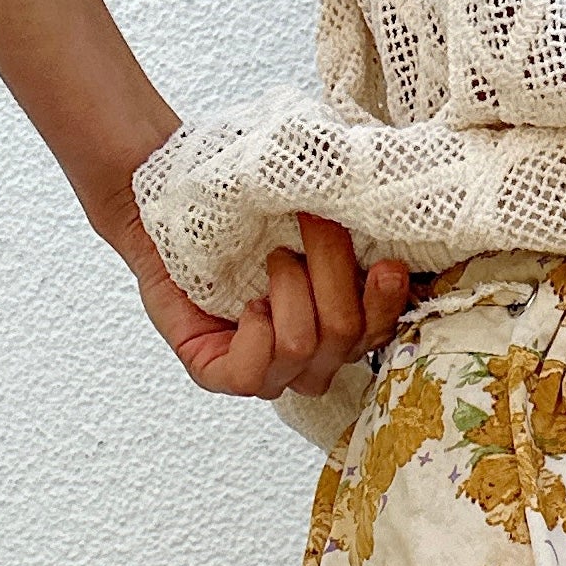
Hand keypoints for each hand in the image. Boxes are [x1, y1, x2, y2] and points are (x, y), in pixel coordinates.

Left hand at [105, 204, 410, 398]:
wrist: (170, 191)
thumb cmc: (242, 200)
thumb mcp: (308, 208)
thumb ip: (354, 229)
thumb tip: (395, 235)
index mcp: (337, 324)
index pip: (378, 336)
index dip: (385, 305)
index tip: (384, 263)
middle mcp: (307, 358)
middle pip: (346, 336)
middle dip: (330, 272)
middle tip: (305, 226)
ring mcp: (264, 371)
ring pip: (302, 347)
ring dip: (288, 288)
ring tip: (269, 259)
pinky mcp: (216, 374)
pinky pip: (253, 374)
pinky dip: (254, 329)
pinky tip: (244, 302)